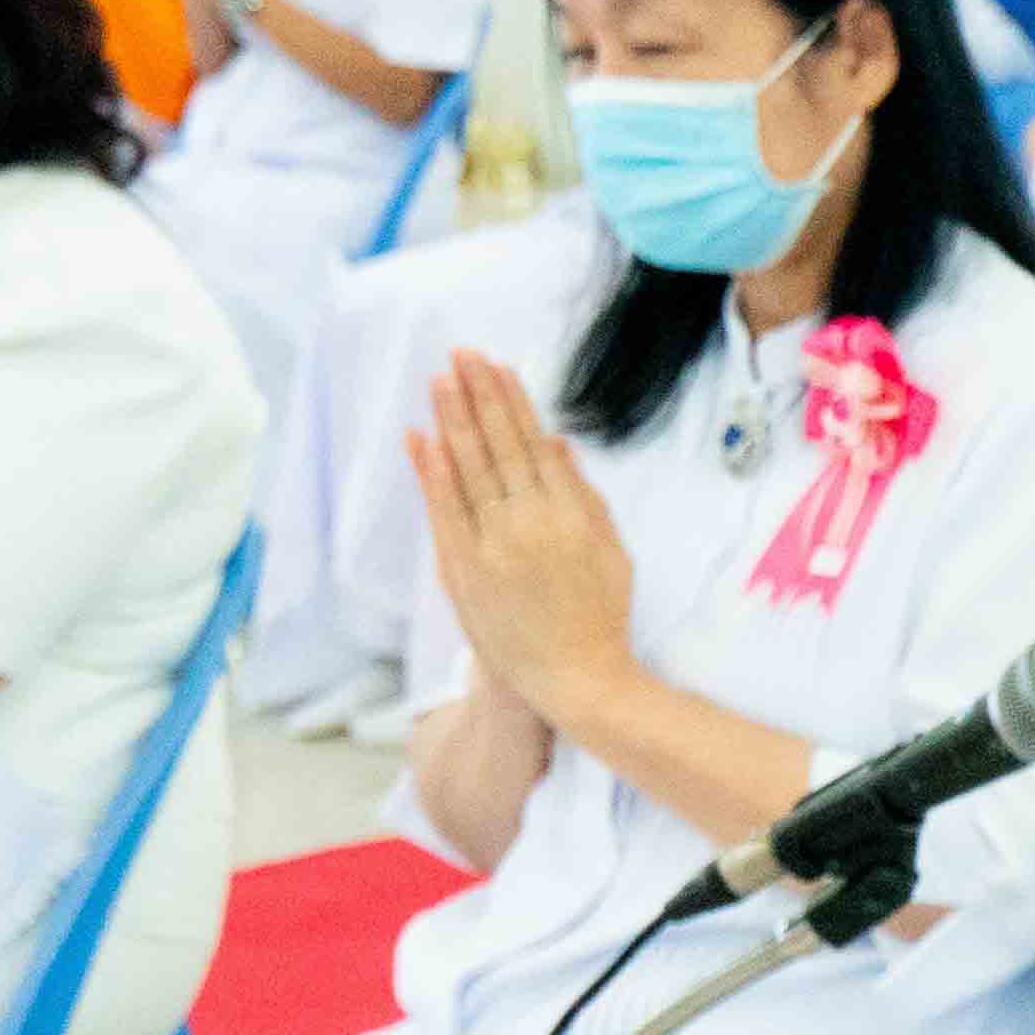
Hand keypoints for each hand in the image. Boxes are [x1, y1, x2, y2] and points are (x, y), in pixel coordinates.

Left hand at [407, 345, 641, 721]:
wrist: (574, 678)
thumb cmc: (600, 616)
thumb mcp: (612, 551)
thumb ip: (583, 496)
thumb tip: (556, 444)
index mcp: (570, 514)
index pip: (533, 443)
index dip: (512, 401)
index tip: (496, 366)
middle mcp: (529, 522)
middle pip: (497, 446)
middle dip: (477, 396)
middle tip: (461, 355)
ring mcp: (493, 546)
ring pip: (468, 469)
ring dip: (452, 420)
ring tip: (440, 381)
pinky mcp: (464, 570)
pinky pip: (444, 511)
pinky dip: (431, 473)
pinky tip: (423, 438)